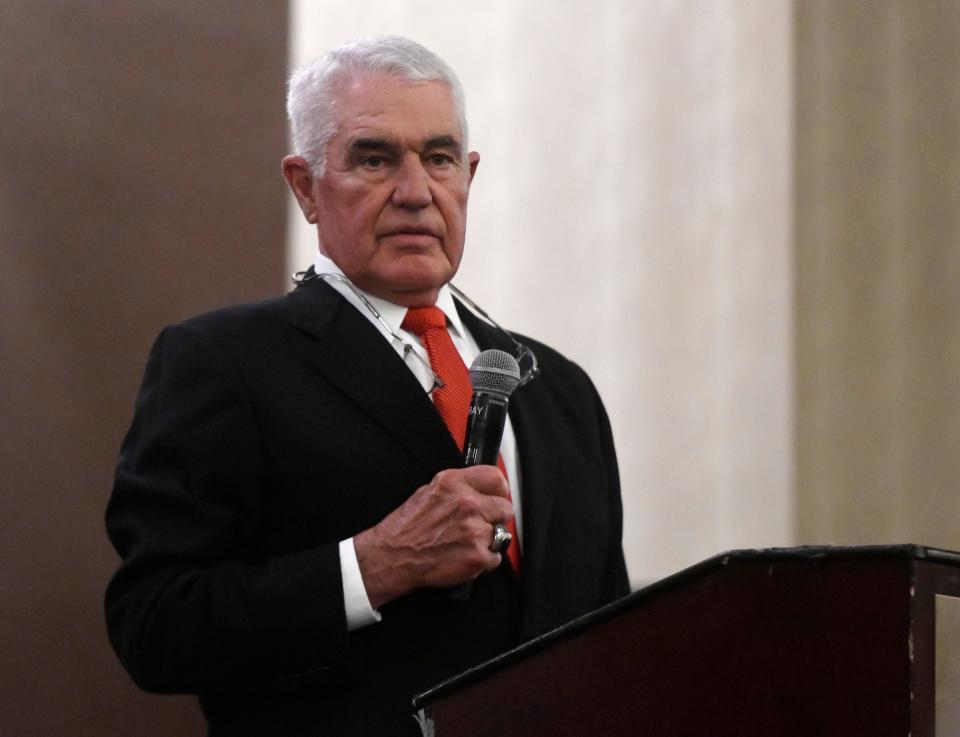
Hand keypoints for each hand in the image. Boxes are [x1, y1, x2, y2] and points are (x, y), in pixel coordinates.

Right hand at [353, 465, 512, 608]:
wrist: (392, 556)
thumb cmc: (406, 528)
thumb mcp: (428, 491)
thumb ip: (457, 488)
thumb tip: (477, 490)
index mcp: (455, 484)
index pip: (495, 478)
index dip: (500, 490)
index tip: (498, 497)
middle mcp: (467, 504)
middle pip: (505, 508)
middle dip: (495, 518)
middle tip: (481, 526)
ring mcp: (475, 531)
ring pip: (501, 534)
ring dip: (488, 541)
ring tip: (466, 544)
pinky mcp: (478, 555)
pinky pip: (495, 557)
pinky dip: (482, 561)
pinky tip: (463, 557)